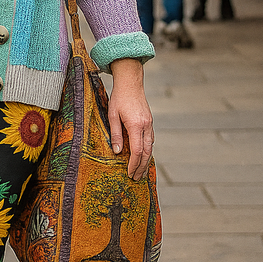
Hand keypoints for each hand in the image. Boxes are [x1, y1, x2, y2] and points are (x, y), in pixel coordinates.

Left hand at [108, 58, 153, 180]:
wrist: (131, 82)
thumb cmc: (119, 97)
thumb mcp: (112, 115)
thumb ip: (115, 134)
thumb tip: (117, 151)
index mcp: (136, 125)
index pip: (137, 151)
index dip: (134, 164)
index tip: (130, 173)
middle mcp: (146, 126)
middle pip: (146, 152)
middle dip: (141, 167)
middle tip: (136, 178)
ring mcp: (150, 124)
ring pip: (150, 147)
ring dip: (146, 161)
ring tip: (141, 172)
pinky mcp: (150, 122)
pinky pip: (150, 140)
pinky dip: (148, 151)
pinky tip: (144, 157)